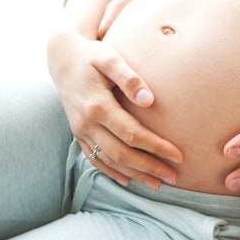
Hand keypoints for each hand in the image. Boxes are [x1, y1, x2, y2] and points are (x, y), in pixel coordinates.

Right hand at [47, 28, 182, 188]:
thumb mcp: (110, 58)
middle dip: (149, 168)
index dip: (156, 147)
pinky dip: (112, 172)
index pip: (132, 134)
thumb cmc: (91, 55)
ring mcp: (80, 131)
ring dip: (134, 175)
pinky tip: (128, 180)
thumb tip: (148, 100)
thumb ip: (129, 78)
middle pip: (121, 154)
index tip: (177, 155)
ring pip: (109, 160)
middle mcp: (86, 123)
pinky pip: (95, 159)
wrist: (62, 58)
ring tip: (158, 184)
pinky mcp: (78, 133)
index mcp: (97, 106)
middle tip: (174, 177)